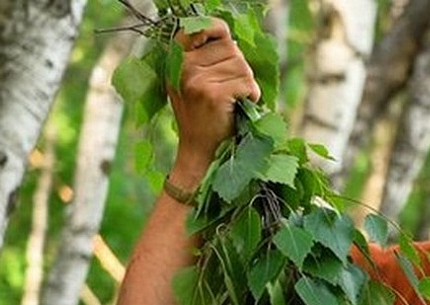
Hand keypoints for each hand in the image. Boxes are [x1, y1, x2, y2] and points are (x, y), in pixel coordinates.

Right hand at [167, 19, 260, 186]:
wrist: (199, 152)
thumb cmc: (201, 118)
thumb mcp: (191, 84)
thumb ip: (203, 60)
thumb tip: (233, 41)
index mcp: (178, 61)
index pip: (203, 28)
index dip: (218, 32)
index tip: (225, 47)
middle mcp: (185, 67)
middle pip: (232, 49)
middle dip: (239, 69)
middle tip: (230, 91)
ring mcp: (198, 80)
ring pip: (242, 67)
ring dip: (246, 85)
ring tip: (233, 102)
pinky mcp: (214, 94)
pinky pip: (247, 84)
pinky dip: (251, 97)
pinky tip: (238, 109)